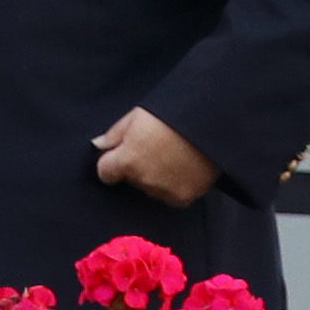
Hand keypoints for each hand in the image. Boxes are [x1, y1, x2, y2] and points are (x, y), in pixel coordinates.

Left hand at [92, 107, 217, 206]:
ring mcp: (164, 191)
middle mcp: (143, 180)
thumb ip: (115, 134)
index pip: (105, 172)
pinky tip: (185, 167)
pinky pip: (172, 196)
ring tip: (174, 156)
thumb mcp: (138, 115)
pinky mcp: (184, 197)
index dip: (112, 162)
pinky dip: (175, 185)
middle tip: (156, 148)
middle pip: (131, 179)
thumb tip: (98, 146)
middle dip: (137, 167)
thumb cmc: (173, 112)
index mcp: (127, 160)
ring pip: (151, 189)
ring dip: (156, 178)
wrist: (212, 123)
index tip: (122, 154)